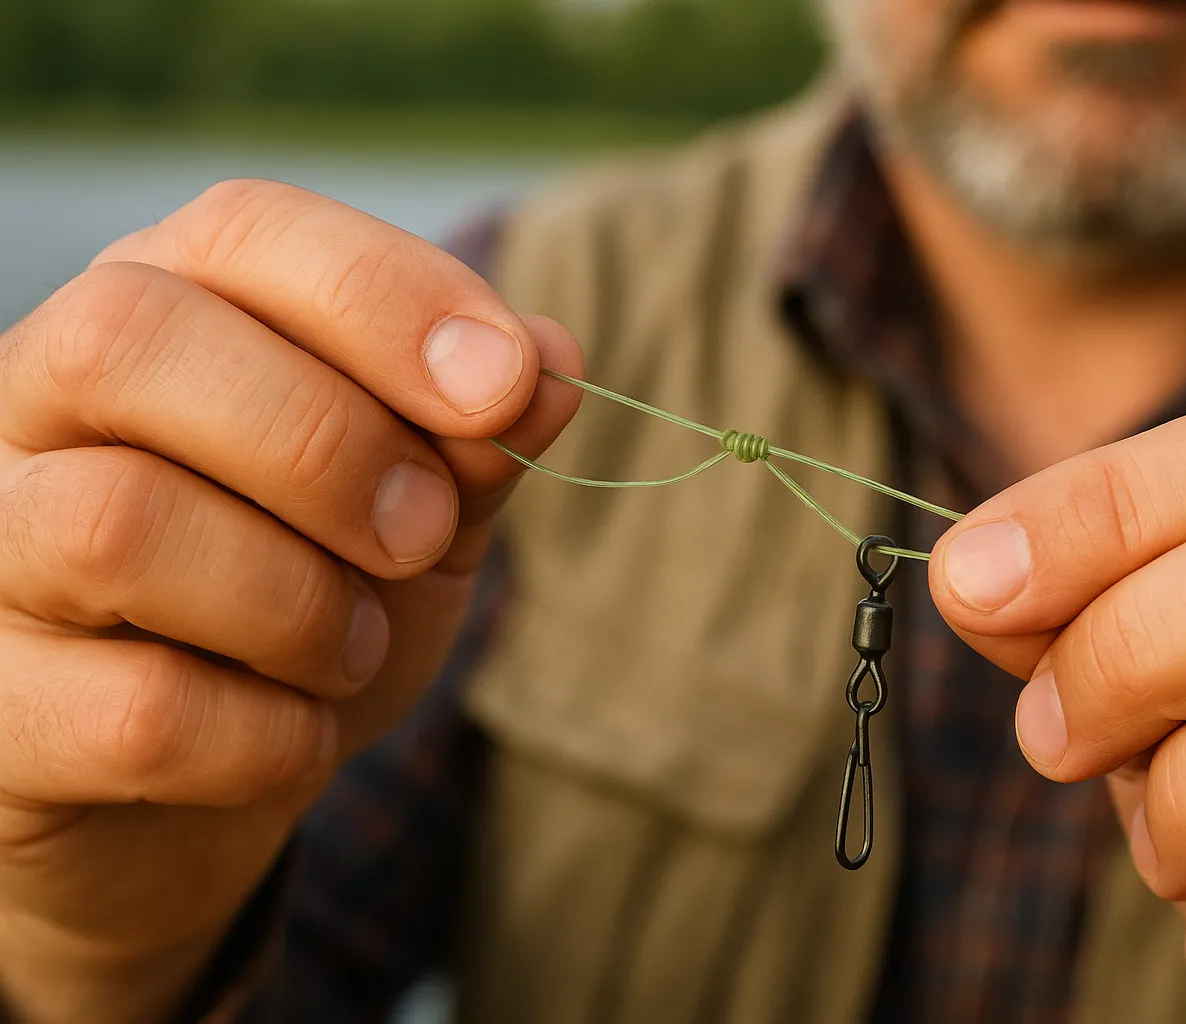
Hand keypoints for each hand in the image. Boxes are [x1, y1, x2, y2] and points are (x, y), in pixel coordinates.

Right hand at [0, 181, 581, 1022]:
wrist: (197, 800)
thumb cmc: (303, 620)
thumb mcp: (416, 518)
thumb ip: (471, 441)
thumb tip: (552, 364)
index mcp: (157, 321)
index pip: (243, 233)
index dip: (388, 295)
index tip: (508, 385)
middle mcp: (33, 411)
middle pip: (132, 338)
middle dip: (329, 444)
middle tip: (421, 535)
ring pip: (115, 523)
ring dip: (299, 604)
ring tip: (350, 647)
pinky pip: (133, 713)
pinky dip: (265, 738)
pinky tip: (291, 738)